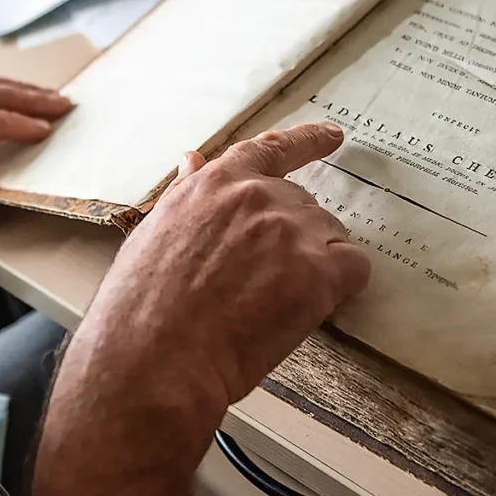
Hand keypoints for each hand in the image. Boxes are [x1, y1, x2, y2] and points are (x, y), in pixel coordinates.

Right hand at [70, 123, 372, 414]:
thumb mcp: (153, 233)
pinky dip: (342, 287)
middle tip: (263, 285)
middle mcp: (257, 196)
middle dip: (294, 240)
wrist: (152, 359)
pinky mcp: (317, 271)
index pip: (270, 149)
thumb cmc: (141, 309)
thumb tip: (192, 160)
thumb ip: (186, 196)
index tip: (332, 136)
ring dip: (315, 265)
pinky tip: (309, 309)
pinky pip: (355, 268)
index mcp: (215, 184)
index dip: (306, 141)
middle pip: (304, 206)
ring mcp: (290, 230)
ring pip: (330, 237)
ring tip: (269, 305)